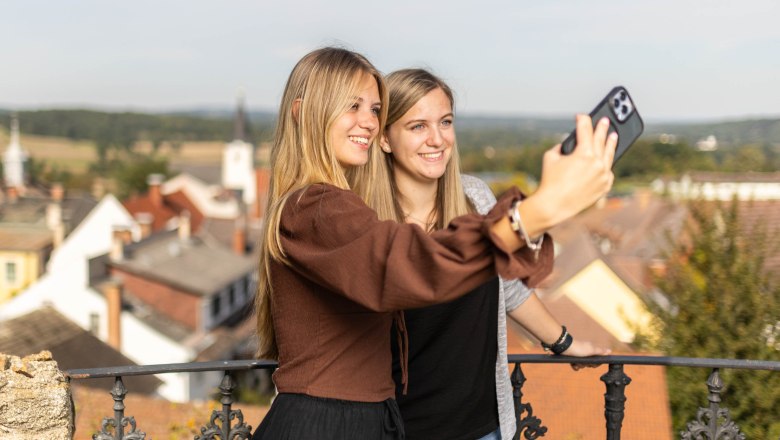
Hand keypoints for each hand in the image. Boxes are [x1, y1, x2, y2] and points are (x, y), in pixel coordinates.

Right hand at [523, 115, 616, 232]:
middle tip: (604, 120)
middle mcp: (597, 163)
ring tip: (613, 135)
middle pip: (600, 140)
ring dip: (611, 143)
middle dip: (601, 128)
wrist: (554, 205)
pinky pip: (608, 172)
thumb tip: (569, 144)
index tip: (582, 116)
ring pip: (609, 154)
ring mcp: (603, 175)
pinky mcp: (605, 186)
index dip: (583, 120)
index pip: (585, 130)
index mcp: (583, 153)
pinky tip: (607, 159)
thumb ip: (561, 147)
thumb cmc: (550, 180)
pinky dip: (606, 165)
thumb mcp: (550, 157)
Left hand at [561, 339, 610, 370]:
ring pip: (582, 365)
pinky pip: (576, 366)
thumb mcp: (591, 350)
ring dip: (580, 365)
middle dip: (587, 365)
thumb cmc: (579, 348)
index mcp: (591, 351)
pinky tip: (573, 364)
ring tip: (577, 362)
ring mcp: (579, 356)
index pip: (597, 361)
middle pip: (590, 364)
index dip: (596, 364)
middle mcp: (586, 353)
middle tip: (583, 361)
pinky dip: (575, 366)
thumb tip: (610, 351)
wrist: (564, 347)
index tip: (593, 364)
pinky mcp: (573, 358)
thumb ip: (600, 351)